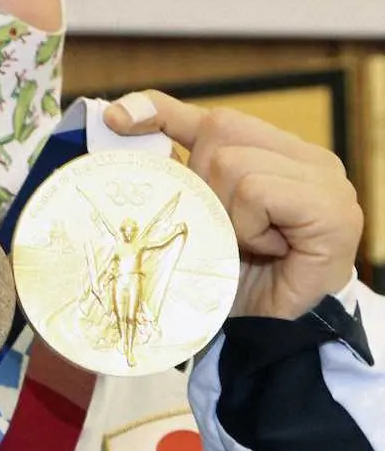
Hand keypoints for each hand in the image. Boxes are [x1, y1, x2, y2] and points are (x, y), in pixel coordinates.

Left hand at [104, 91, 362, 320]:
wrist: (275, 340)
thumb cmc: (236, 282)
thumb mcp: (199, 219)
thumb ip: (178, 176)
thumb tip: (123, 133)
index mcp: (277, 153)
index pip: (213, 116)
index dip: (161, 110)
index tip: (117, 118)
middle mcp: (306, 157)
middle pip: (220, 128)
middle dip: (202, 181)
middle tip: (223, 229)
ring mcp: (325, 179)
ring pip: (233, 161)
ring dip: (226, 212)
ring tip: (249, 245)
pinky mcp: (332, 208)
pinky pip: (256, 191)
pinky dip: (248, 225)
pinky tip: (269, 250)